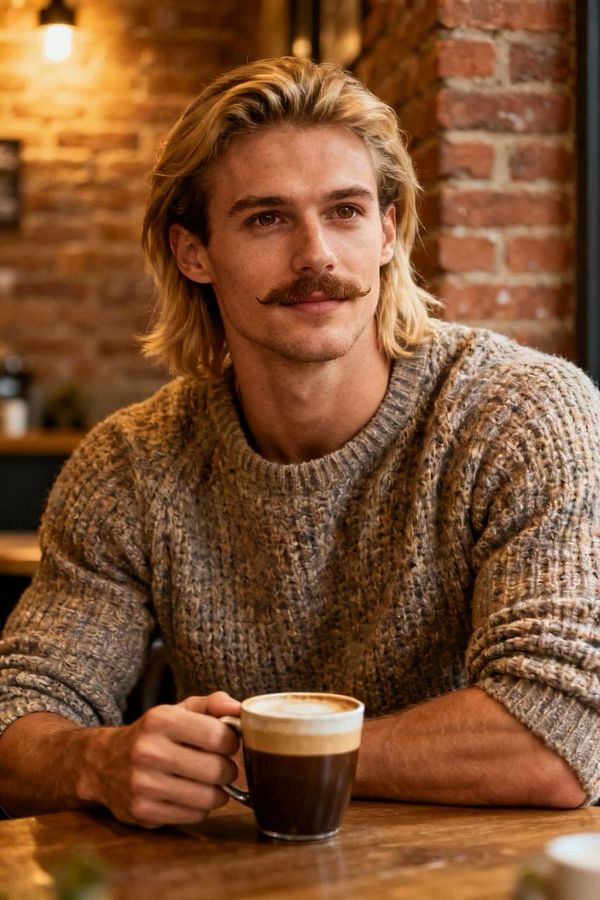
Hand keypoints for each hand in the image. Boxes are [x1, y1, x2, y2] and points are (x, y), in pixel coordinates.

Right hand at [80, 691, 240, 826]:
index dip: (232, 742)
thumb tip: (239, 709)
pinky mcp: (142, 812)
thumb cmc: (154, 734)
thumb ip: (212, 704)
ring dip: (217, 792)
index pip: (218, 736)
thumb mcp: (178, 710)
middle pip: (217, 770)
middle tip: (221, 766)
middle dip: (228, 769)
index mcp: (160, 719)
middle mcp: (148, 751)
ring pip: (208, 797)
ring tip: (209, 782)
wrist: (103, 763)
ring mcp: (143, 784)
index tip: (227, 743)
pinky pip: (194, 816)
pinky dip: (200, 807)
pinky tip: (189, 795)